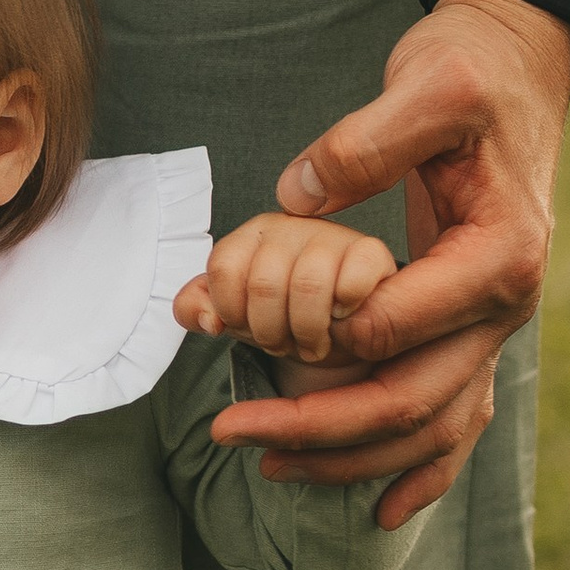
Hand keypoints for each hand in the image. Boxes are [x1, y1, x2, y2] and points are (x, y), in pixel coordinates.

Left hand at [180, 213, 398, 387]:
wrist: (336, 328)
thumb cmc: (281, 315)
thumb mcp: (232, 314)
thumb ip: (198, 310)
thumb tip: (208, 320)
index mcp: (249, 236)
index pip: (224, 270)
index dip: (233, 313)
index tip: (246, 328)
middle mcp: (288, 226)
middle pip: (264, 284)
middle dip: (271, 332)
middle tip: (284, 344)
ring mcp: (331, 235)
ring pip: (307, 287)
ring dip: (307, 333)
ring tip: (312, 344)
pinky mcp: (371, 252)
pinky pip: (352, 282)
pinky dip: (344, 312)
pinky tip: (342, 319)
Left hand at [208, 0, 569, 528]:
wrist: (520, 65)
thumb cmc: (472, 72)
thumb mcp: (427, 84)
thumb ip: (365, 142)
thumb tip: (296, 197)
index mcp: (500, 257)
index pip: (393, 328)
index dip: (314, 342)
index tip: (235, 338)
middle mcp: (507, 307)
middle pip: (410, 400)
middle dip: (317, 429)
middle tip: (231, 434)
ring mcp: (495, 327)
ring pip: (432, 427)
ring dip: (353, 460)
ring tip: (271, 466)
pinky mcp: (477, 330)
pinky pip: (458, 420)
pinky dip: (422, 471)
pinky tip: (381, 511)